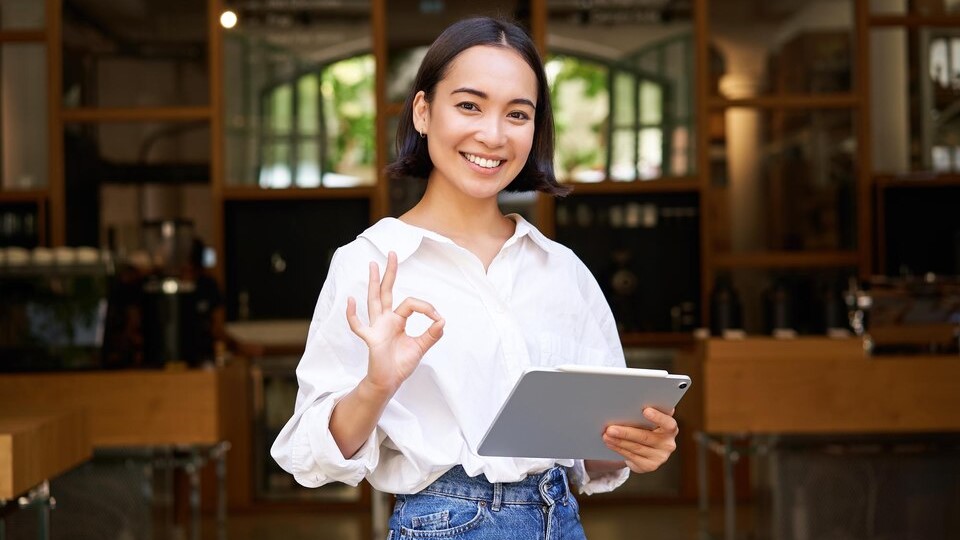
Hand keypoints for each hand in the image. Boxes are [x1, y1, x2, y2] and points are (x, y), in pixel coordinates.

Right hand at [345, 251, 444, 395]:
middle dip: (390, 273)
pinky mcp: (370, 339)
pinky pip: (358, 325)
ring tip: (373, 265)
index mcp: (398, 320)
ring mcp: (376, 327)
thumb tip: (443, 320)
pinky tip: (351, 300)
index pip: (411, 303)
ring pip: (374, 300)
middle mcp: (385, 320)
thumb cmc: (401, 364)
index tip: (438, 318)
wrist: (389, 382)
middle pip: (386, 291)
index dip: (426, 307)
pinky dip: (352, 314)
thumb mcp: (421, 347)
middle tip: (392, 253)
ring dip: (374, 283)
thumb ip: (432, 335)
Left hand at [602, 407, 678, 473]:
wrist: (648, 449)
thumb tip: (629, 403)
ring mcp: (660, 456)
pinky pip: (632, 456)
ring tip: (606, 435)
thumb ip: (646, 413)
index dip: (658, 417)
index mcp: (670, 428)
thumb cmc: (647, 427)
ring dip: (618, 441)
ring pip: (636, 447)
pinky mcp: (650, 465)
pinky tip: (610, 443)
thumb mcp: (650, 420)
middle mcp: (668, 444)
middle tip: (610, 428)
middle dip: (626, 432)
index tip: (645, 410)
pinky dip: (619, 448)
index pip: (668, 423)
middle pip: (645, 437)